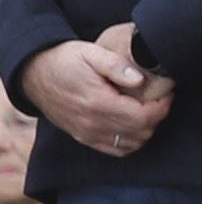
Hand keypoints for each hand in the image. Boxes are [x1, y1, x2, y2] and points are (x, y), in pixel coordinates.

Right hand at [18, 29, 164, 157]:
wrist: (34, 73)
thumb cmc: (65, 60)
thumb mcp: (90, 53)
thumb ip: (117, 65)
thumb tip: (139, 80)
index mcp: (97, 103)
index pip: (143, 118)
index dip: (162, 107)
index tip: (167, 93)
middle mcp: (92, 124)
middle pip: (141, 132)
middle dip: (157, 117)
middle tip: (159, 100)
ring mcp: (86, 133)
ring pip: (131, 145)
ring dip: (145, 130)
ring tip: (147, 110)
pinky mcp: (82, 137)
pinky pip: (114, 150)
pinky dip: (130, 141)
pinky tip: (132, 124)